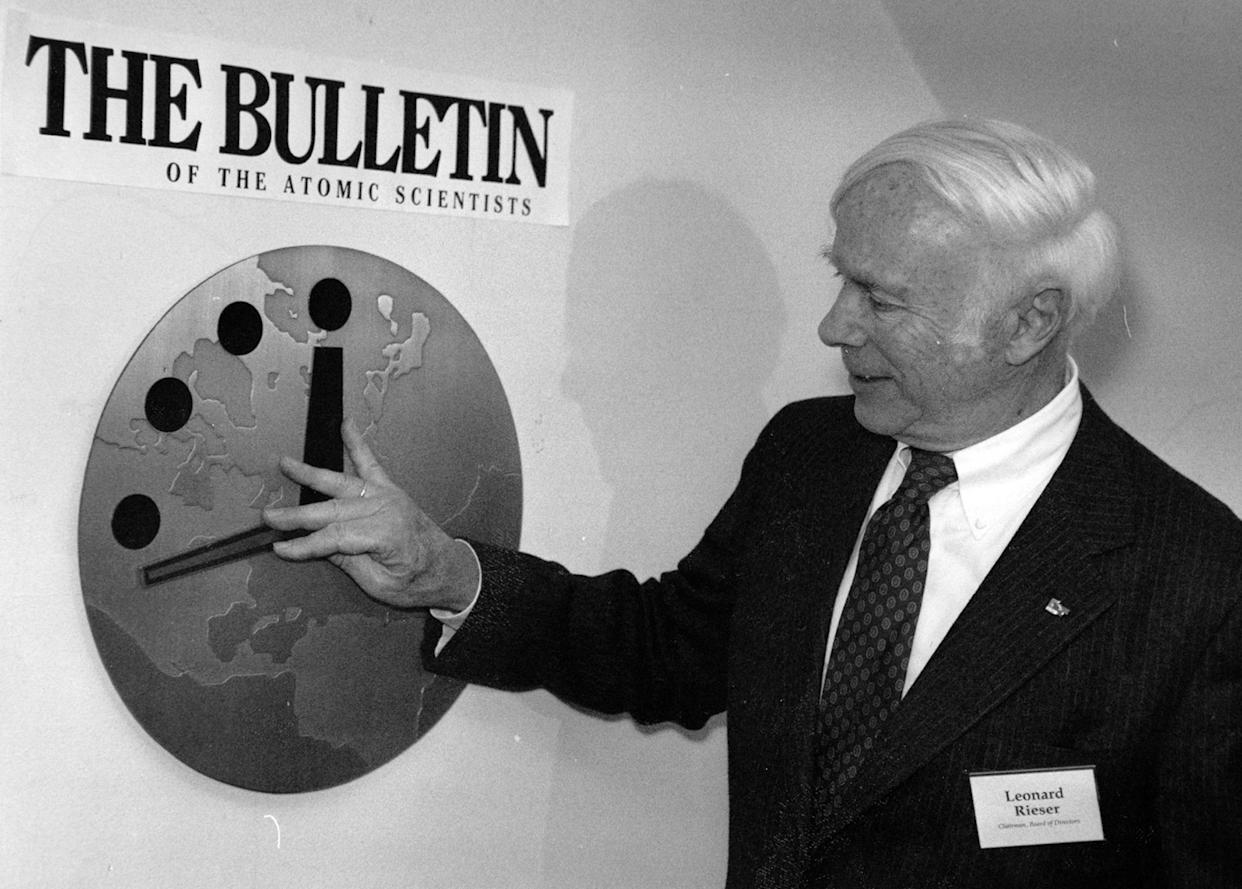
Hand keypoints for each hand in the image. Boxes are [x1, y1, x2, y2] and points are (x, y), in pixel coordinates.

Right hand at [263, 419, 479, 611]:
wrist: (449, 568)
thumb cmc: (416, 582)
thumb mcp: (380, 584)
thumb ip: (348, 560)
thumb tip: (314, 545)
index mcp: (385, 535)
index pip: (334, 537)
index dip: (304, 545)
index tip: (279, 548)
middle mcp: (386, 509)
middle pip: (333, 510)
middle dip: (298, 515)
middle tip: (268, 515)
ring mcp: (388, 496)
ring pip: (343, 483)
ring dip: (312, 474)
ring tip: (285, 464)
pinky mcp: (391, 490)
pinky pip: (371, 463)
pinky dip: (358, 443)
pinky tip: (346, 424)